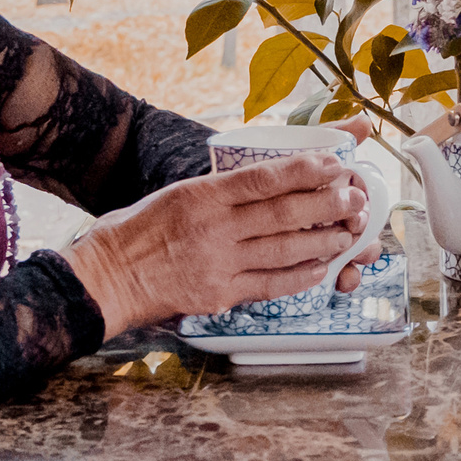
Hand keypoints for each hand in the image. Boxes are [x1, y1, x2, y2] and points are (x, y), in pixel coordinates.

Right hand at [67, 153, 369, 338]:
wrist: (106, 278)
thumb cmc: (136, 232)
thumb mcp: (175, 194)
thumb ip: (219, 191)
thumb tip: (265, 182)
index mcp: (202, 195)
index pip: (263, 178)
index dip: (304, 171)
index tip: (333, 165)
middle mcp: (214, 229)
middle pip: (283, 214)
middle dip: (326, 205)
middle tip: (354, 198)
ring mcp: (219, 264)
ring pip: (284, 250)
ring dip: (323, 241)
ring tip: (347, 233)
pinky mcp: (219, 295)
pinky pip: (270, 285)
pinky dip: (299, 276)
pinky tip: (320, 268)